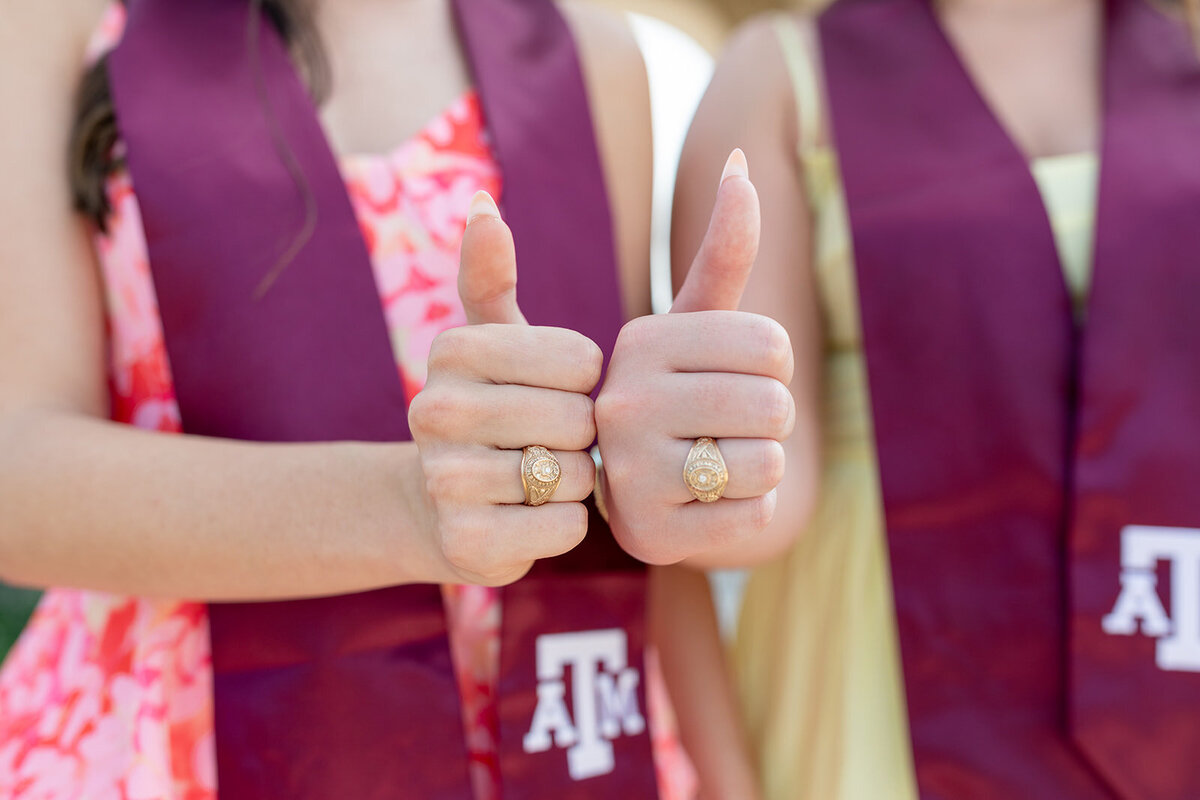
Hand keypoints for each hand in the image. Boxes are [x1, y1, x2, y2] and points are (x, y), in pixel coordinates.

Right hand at [408, 192, 599, 585]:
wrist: (441, 505)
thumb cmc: (492, 407)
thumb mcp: (492, 340)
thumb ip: (490, 276)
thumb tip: (483, 201)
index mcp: (452, 350)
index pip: (580, 361)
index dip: (584, 382)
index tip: (553, 389)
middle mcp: (434, 412)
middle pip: (575, 420)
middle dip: (579, 436)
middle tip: (548, 441)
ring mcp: (444, 482)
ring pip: (571, 476)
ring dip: (572, 482)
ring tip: (537, 477)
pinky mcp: (464, 543)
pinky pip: (562, 527)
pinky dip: (563, 525)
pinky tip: (532, 516)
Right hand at [595, 150, 794, 564]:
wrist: (634, 493)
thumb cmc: (677, 394)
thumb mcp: (693, 323)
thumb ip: (722, 249)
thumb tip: (742, 162)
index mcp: (638, 341)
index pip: (771, 344)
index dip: (772, 366)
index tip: (728, 377)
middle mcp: (621, 402)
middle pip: (774, 404)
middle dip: (770, 421)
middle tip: (727, 427)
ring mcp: (629, 471)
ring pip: (769, 462)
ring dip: (761, 468)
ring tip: (715, 464)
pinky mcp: (649, 533)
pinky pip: (757, 516)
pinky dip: (751, 513)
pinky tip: (708, 505)